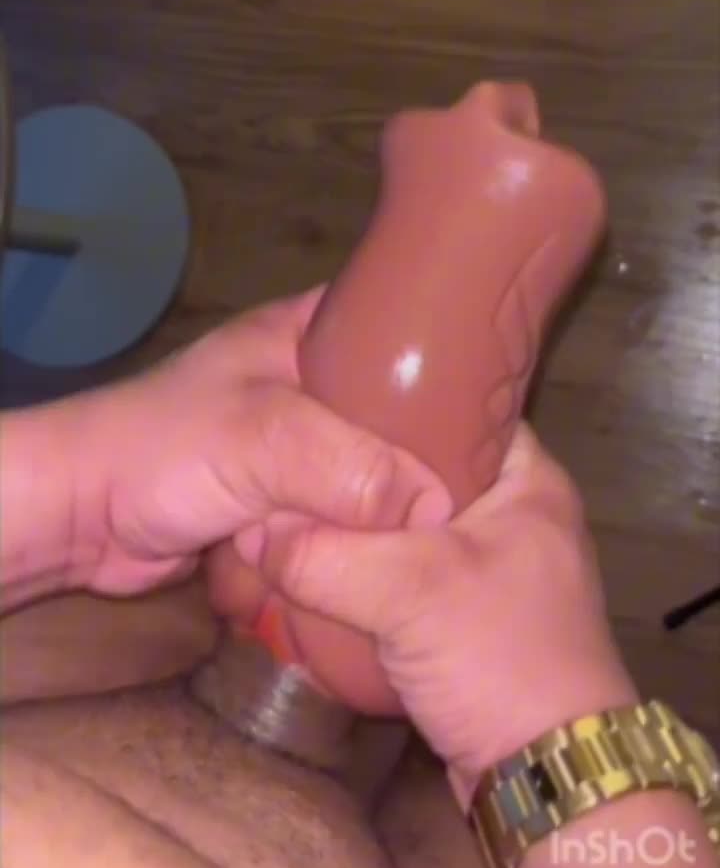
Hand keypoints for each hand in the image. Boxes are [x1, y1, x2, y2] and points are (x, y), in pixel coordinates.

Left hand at [1, 288, 451, 608]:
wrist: (84, 515)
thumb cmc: (165, 449)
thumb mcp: (262, 440)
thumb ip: (347, 467)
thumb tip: (438, 509)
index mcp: (305, 332)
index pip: (397, 321)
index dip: (452, 349)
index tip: (504, 390)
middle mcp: (308, 379)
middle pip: (394, 402)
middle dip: (433, 439)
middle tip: (496, 472)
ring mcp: (296, 439)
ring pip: (371, 460)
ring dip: (398, 492)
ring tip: (468, 514)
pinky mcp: (282, 492)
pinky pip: (343, 503)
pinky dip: (365, 524)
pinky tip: (410, 545)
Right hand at [247, 423, 635, 791]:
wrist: (549, 774)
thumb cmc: (499, 655)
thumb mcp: (407, 592)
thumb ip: (324, 555)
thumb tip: (249, 528)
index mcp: (528, 478)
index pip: (458, 407)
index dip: (394, 395)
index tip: (328, 389)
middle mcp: (518, 512)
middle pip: (424, 468)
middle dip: (363, 467)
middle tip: (300, 447)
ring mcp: (497, 567)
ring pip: (415, 524)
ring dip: (363, 525)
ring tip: (298, 500)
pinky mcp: (475, 615)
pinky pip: (413, 571)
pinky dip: (372, 568)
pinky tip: (322, 562)